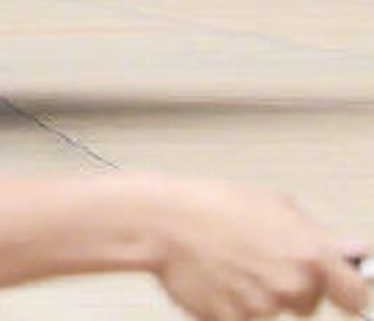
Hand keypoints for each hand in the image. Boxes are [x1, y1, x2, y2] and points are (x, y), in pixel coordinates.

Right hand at [145, 178, 366, 318]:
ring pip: (272, 310)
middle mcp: (291, 284)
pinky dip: (230, 304)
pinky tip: (217, 278)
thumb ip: (319, 234)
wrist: (161, 222)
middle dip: (291, 287)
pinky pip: (242, 318)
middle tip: (259, 261)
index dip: (350, 293)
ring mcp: (262, 306)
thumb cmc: (212, 206)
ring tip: (231, 265)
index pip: (357, 294)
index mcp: (310, 254)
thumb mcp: (275, 204)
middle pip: (308, 302)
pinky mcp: (232, 320)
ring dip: (257, 294)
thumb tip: (353, 250)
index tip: (344, 292)